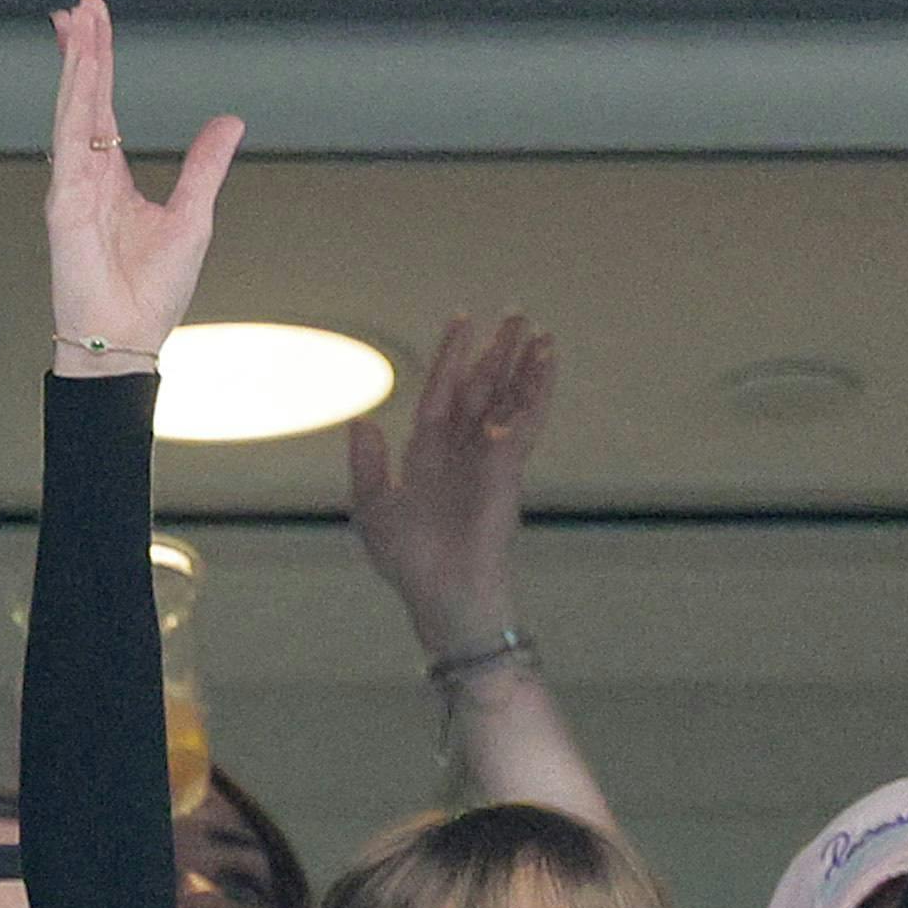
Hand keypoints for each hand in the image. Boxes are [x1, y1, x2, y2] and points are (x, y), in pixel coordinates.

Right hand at [40, 0, 240, 372]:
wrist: (128, 340)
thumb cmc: (153, 290)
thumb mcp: (192, 215)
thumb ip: (204, 165)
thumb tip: (229, 122)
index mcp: (111, 178)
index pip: (101, 107)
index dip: (98, 64)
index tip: (94, 23)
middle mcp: (86, 174)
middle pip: (82, 97)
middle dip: (83, 50)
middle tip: (83, 4)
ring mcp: (71, 186)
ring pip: (73, 109)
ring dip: (78, 65)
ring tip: (79, 21)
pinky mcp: (64, 202)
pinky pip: (70, 141)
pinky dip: (76, 103)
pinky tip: (82, 71)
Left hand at [345, 314, 553, 651]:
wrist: (442, 592)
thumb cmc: (408, 560)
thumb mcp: (372, 507)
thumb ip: (366, 463)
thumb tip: (362, 420)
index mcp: (429, 452)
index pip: (444, 391)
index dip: (452, 355)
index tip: (464, 318)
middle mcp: (463, 450)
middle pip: (485, 388)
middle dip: (501, 351)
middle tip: (519, 314)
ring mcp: (489, 459)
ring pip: (510, 400)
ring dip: (527, 367)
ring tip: (543, 333)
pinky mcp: (507, 469)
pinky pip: (523, 422)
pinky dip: (534, 393)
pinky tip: (545, 366)